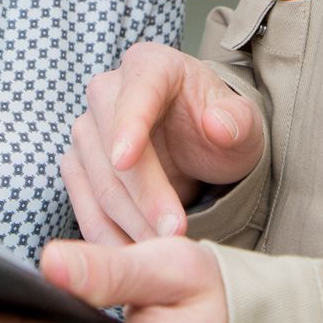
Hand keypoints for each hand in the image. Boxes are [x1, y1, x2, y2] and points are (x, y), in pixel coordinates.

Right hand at [62, 44, 262, 244]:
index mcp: (151, 66)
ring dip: (128, 223)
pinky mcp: (79, 166)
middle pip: (111, 147)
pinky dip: (106, 236)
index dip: (129, 126)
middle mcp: (108, 92)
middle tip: (174, 233)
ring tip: (163, 252)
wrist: (199, 145)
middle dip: (142, 196)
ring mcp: (88, 130)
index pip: (136, 93)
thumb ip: (238, 122)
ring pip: (98, 183)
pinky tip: (132, 256)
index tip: (125, 160)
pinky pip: (84, 206)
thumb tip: (218, 125)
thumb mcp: (244, 125)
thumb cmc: (220, 127)